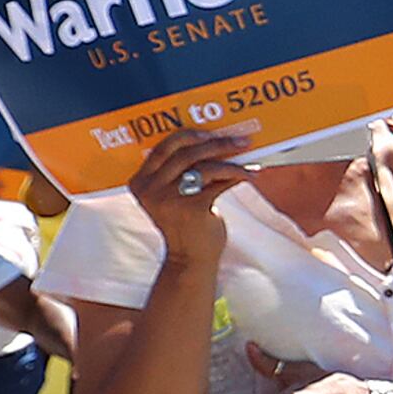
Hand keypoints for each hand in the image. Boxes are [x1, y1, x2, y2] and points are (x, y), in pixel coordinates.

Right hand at [128, 130, 253, 267]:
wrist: (190, 260)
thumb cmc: (187, 224)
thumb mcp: (176, 196)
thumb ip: (182, 172)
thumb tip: (215, 141)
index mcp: (141, 182)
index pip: (164, 147)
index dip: (189, 135)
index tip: (211, 133)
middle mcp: (150, 189)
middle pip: (187, 153)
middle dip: (217, 143)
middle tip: (240, 140)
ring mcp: (169, 199)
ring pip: (205, 166)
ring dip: (231, 160)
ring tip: (248, 158)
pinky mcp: (192, 208)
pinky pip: (220, 182)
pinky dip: (238, 175)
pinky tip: (251, 174)